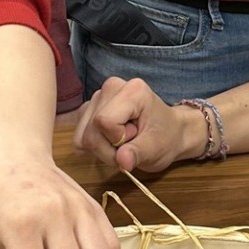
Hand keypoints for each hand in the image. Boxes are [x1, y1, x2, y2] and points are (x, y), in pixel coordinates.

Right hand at [72, 77, 201, 174]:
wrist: (168, 132)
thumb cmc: (165, 137)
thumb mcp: (157, 149)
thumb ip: (138, 153)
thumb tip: (122, 161)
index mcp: (132, 91)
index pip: (104, 121)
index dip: (116, 140)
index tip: (136, 139)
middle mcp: (110, 87)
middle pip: (91, 130)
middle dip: (108, 148)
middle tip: (130, 145)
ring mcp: (96, 97)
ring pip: (82, 135)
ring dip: (101, 149)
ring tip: (123, 143)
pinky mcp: (88, 109)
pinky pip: (79, 136)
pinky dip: (95, 145)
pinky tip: (112, 141)